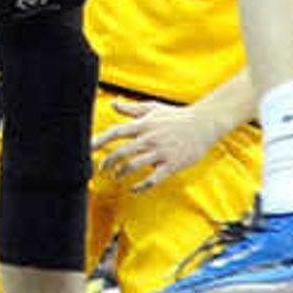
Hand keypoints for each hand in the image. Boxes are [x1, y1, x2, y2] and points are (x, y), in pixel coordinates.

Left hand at [94, 99, 219, 189]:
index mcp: (144, 125)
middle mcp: (150, 138)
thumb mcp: (153, 108)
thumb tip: (113, 103)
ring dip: (121, 173)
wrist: (203, 124)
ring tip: (116, 176)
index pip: (117, 132)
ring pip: (134, 166)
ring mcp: (161, 152)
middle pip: (122, 152)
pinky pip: (152, 179)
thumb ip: (132, 108)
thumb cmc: (176, 116)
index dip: (101, 140)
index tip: (89, 149)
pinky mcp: (171, 164)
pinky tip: (134, 189)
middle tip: (101, 168)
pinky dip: (141, 187)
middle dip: (108, 162)